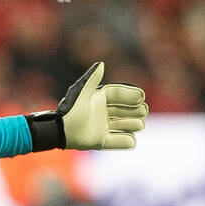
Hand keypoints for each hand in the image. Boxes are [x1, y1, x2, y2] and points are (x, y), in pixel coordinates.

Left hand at [26, 62, 147, 150]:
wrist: (61, 131)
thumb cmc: (71, 110)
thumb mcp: (82, 92)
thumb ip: (92, 79)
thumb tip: (101, 63)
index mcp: (98, 99)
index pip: (118, 95)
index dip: (130, 95)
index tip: (141, 97)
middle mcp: (101, 112)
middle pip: (123, 110)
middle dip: (134, 110)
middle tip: (143, 111)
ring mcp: (101, 127)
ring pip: (122, 125)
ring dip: (131, 124)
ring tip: (140, 124)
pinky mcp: (99, 141)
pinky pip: (115, 142)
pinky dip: (124, 141)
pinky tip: (132, 140)